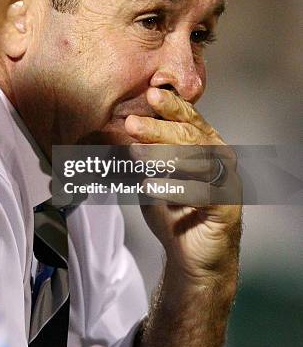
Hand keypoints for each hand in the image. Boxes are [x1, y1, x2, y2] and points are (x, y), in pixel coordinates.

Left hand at [125, 87, 241, 285]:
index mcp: (205, 141)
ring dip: (163, 156)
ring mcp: (226, 181)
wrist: (190, 253)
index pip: (188, 117)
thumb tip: (120, 126)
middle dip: (159, 129)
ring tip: (136, 154)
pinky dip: (174, 188)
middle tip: (132, 124)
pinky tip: (150, 186)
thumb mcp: (154, 172)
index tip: (150, 93)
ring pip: (196, 161)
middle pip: (189, 136)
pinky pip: (200, 193)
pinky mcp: (226, 207)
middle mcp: (219, 156)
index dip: (171, 105)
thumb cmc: (173, 207)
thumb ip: (145, 150)